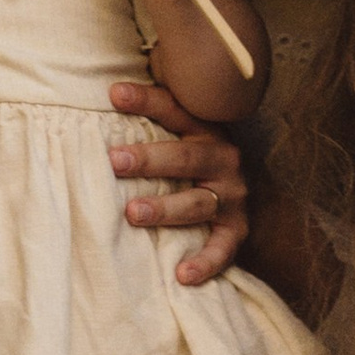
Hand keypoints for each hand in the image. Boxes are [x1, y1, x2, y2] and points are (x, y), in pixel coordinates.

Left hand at [108, 79, 248, 284]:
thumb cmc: (190, 150)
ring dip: (165, 209)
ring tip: (133, 213)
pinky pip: (221, 249)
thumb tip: (110, 80)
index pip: (174, 110)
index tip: (113, 94)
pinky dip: (204, 263)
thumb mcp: (179, 124)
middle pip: (185, 158)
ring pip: (197, 203)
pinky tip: (181, 274)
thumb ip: (153, 104)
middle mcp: (222, 159)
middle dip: (149, 160)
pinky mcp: (237, 231)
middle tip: (114, 161)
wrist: (243, 187)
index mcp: (205, 128)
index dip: (145, 100)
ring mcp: (232, 196)